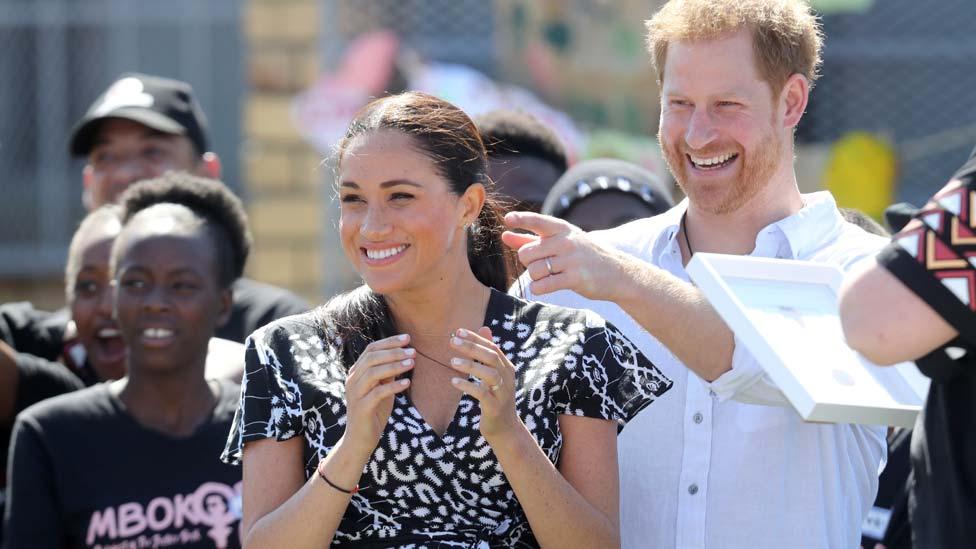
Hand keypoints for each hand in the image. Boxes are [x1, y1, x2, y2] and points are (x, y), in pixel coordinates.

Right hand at [343, 334, 413, 457]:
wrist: (360, 440)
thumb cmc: (373, 412)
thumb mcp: (382, 389)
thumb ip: (388, 373)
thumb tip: (403, 355)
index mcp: (356, 373)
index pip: (371, 349)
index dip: (389, 342)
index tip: (407, 338)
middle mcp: (352, 380)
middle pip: (371, 358)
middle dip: (394, 352)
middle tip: (413, 351)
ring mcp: (355, 394)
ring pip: (373, 373)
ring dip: (394, 366)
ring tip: (412, 363)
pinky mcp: (362, 408)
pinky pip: (377, 393)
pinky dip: (393, 386)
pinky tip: (406, 383)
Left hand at [449, 327, 521, 441]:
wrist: (505, 429)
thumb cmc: (495, 399)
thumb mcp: (494, 375)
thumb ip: (488, 353)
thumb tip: (485, 328)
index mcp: (507, 368)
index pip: (492, 347)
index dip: (476, 338)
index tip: (458, 331)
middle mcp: (508, 378)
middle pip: (491, 357)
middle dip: (471, 347)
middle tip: (451, 341)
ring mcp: (503, 393)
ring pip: (489, 373)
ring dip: (470, 365)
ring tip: (451, 361)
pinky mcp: (495, 407)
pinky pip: (482, 393)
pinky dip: (468, 386)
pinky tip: (454, 382)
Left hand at [502, 211, 630, 301]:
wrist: (617, 273)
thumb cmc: (583, 255)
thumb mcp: (561, 241)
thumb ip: (531, 238)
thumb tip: (504, 235)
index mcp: (562, 229)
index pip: (538, 221)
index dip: (521, 220)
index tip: (508, 220)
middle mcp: (566, 241)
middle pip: (526, 253)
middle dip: (528, 262)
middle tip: (541, 265)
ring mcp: (571, 260)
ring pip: (533, 271)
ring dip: (535, 277)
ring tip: (548, 276)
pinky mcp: (575, 278)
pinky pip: (543, 285)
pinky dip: (539, 288)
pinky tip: (545, 286)